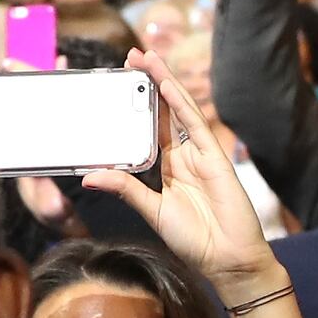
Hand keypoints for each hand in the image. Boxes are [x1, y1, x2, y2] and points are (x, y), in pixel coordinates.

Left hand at [86, 46, 274, 278]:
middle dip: (147, 84)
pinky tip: (167, 84)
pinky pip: (195, 125)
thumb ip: (125, 189)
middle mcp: (183, 156)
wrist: (228, 260)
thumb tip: (89, 177)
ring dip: (163, 82)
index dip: (135, 106)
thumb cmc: (194, 240)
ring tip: (146, 57)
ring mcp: (200, 154)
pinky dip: (181, 103)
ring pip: (178, 110)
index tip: (119, 84)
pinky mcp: (215, 157)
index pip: (147, 129)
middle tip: (129, 57)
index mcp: (166, 169)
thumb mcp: (152, 211)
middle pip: (162, 113)